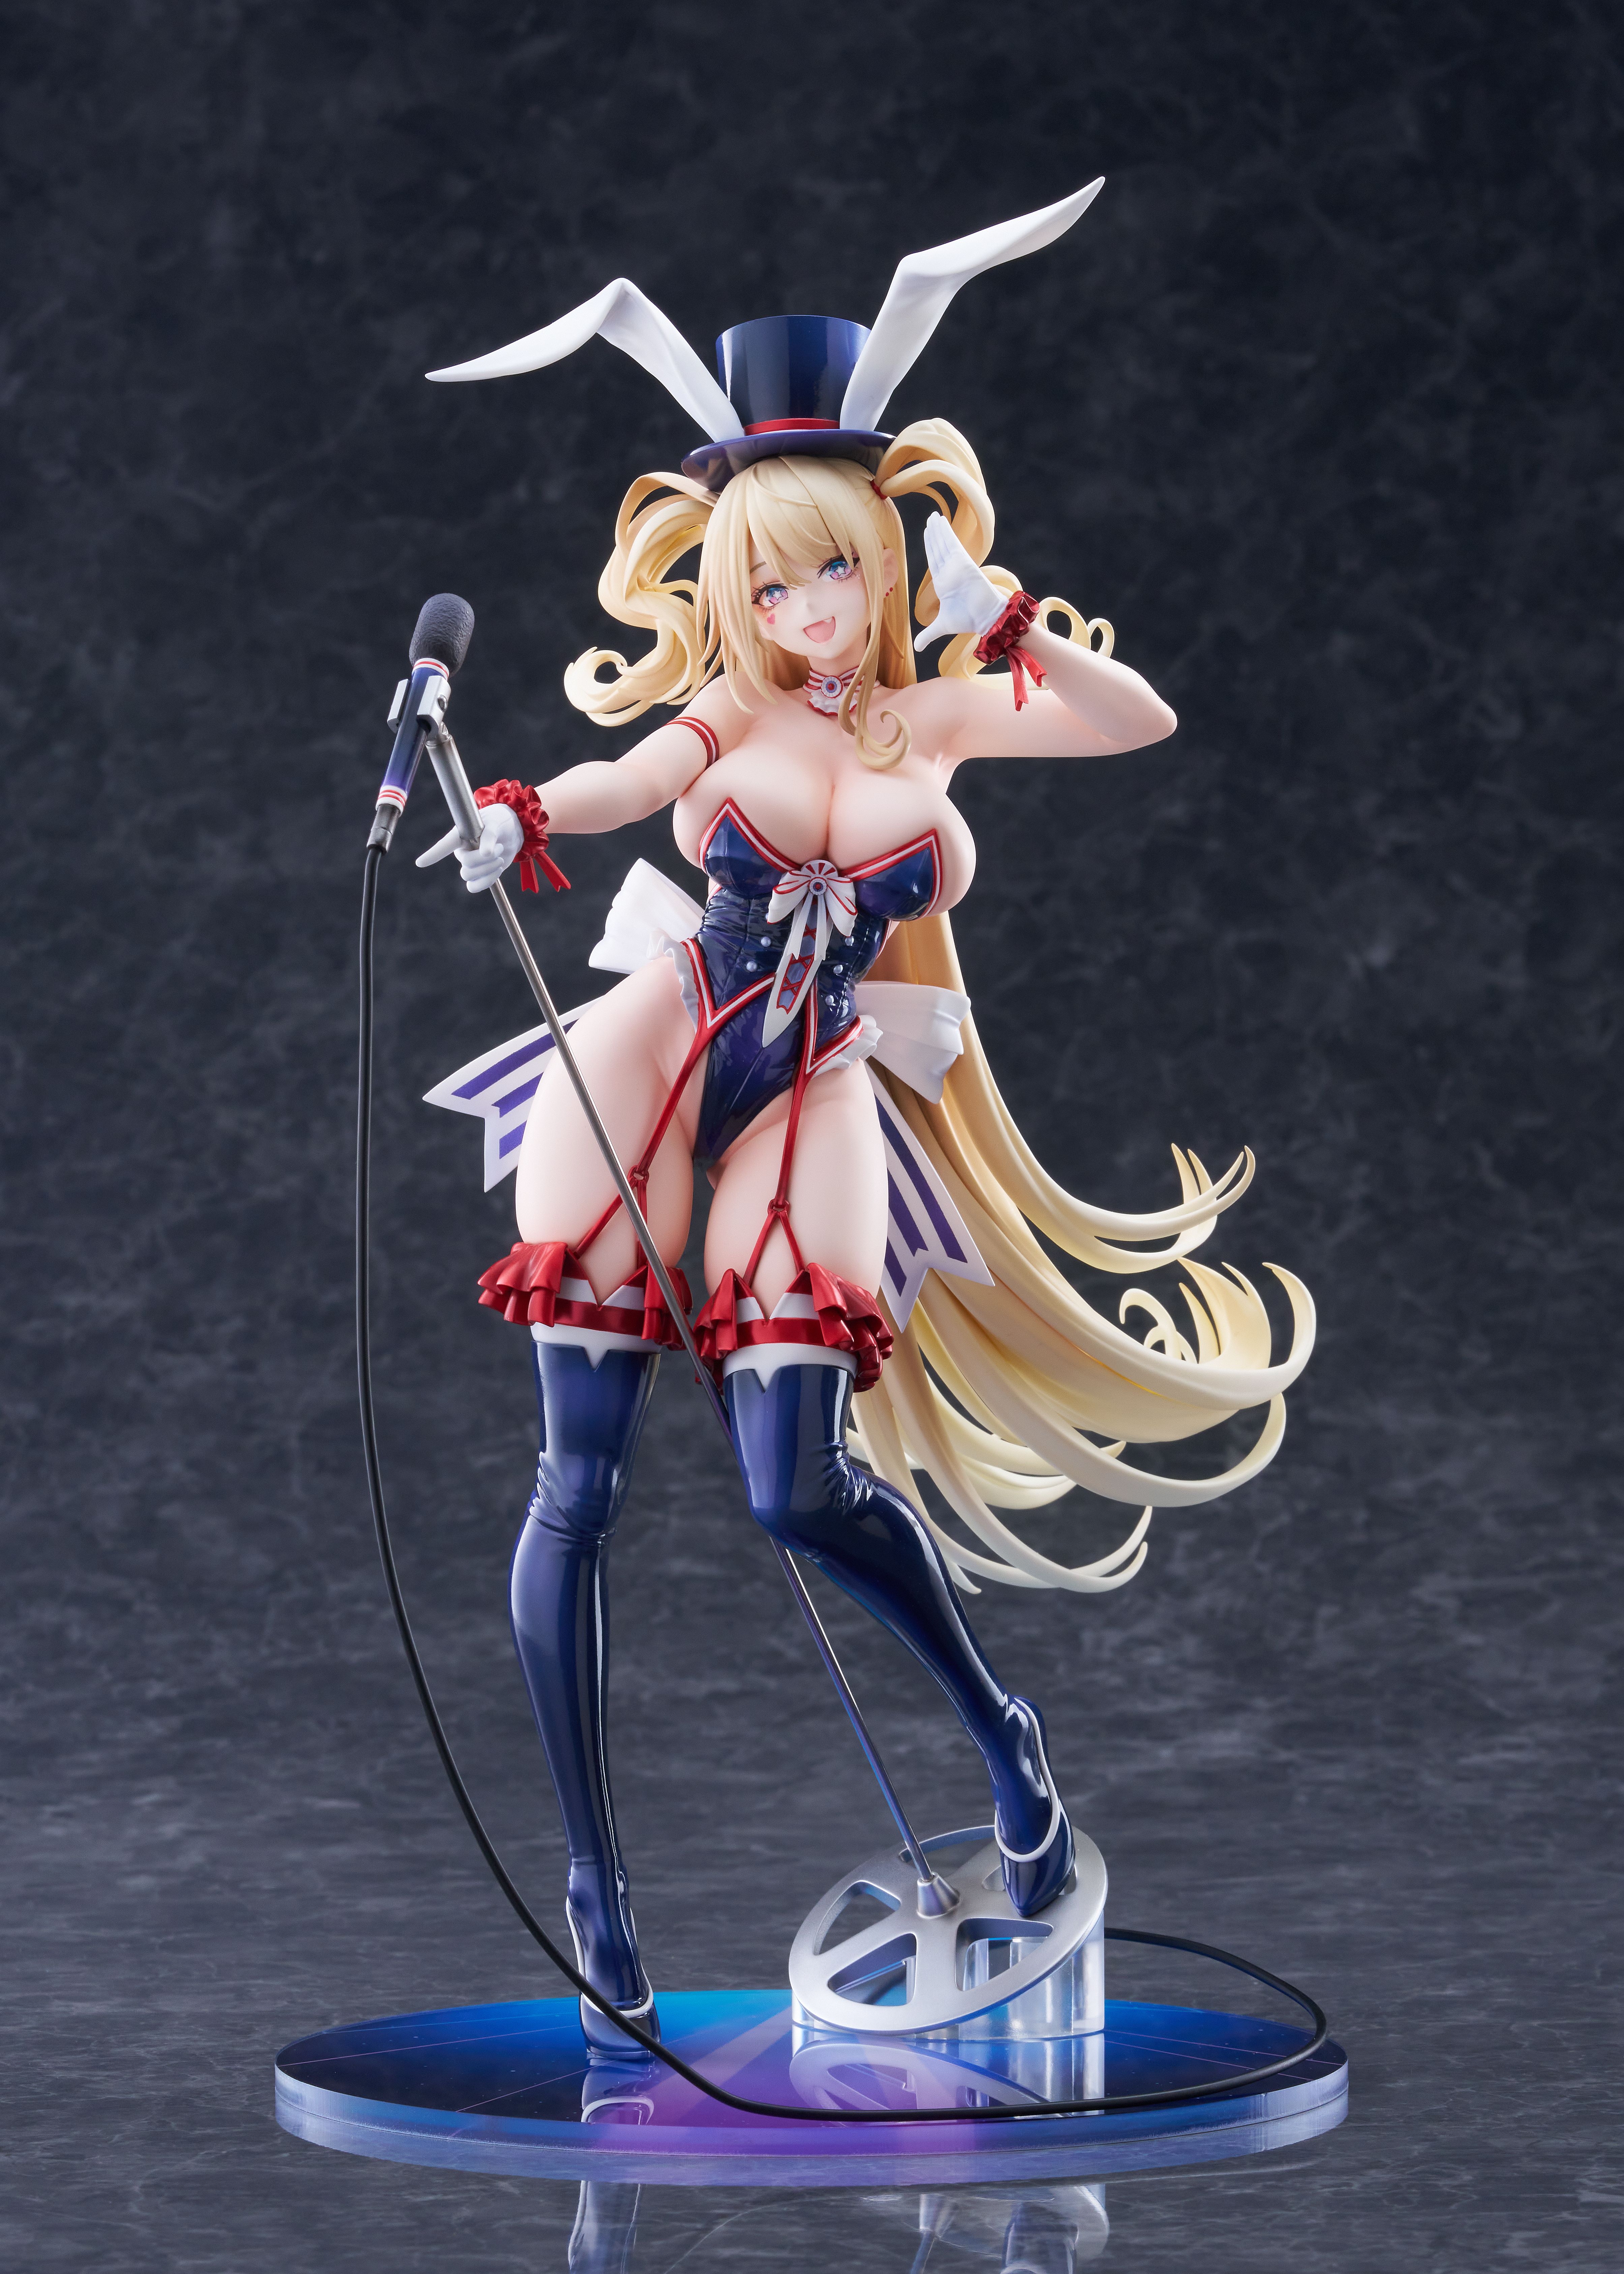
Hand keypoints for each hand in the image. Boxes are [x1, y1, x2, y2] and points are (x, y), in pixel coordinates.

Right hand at [416, 800, 523, 892]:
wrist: (513, 831)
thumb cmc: (500, 821)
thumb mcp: (495, 823)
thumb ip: (490, 836)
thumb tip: (486, 854)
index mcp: (460, 835)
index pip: (445, 845)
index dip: (433, 854)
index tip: (420, 863)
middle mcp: (461, 851)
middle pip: (466, 864)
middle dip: (486, 859)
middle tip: (500, 847)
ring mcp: (469, 863)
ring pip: (469, 876)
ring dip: (489, 868)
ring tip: (500, 856)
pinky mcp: (478, 874)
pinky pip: (475, 886)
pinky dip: (488, 880)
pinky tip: (497, 869)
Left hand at [912, 511, 1007, 650]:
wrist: (985, 618)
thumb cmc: (967, 621)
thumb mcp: (941, 626)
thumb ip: (928, 634)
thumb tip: (916, 647)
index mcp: (943, 583)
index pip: (934, 561)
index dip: (930, 547)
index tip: (927, 534)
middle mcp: (949, 572)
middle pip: (938, 549)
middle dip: (933, 534)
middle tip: (930, 519)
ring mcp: (956, 566)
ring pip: (944, 543)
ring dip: (938, 529)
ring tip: (933, 515)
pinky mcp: (964, 562)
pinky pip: (952, 544)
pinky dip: (946, 533)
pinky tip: (940, 521)